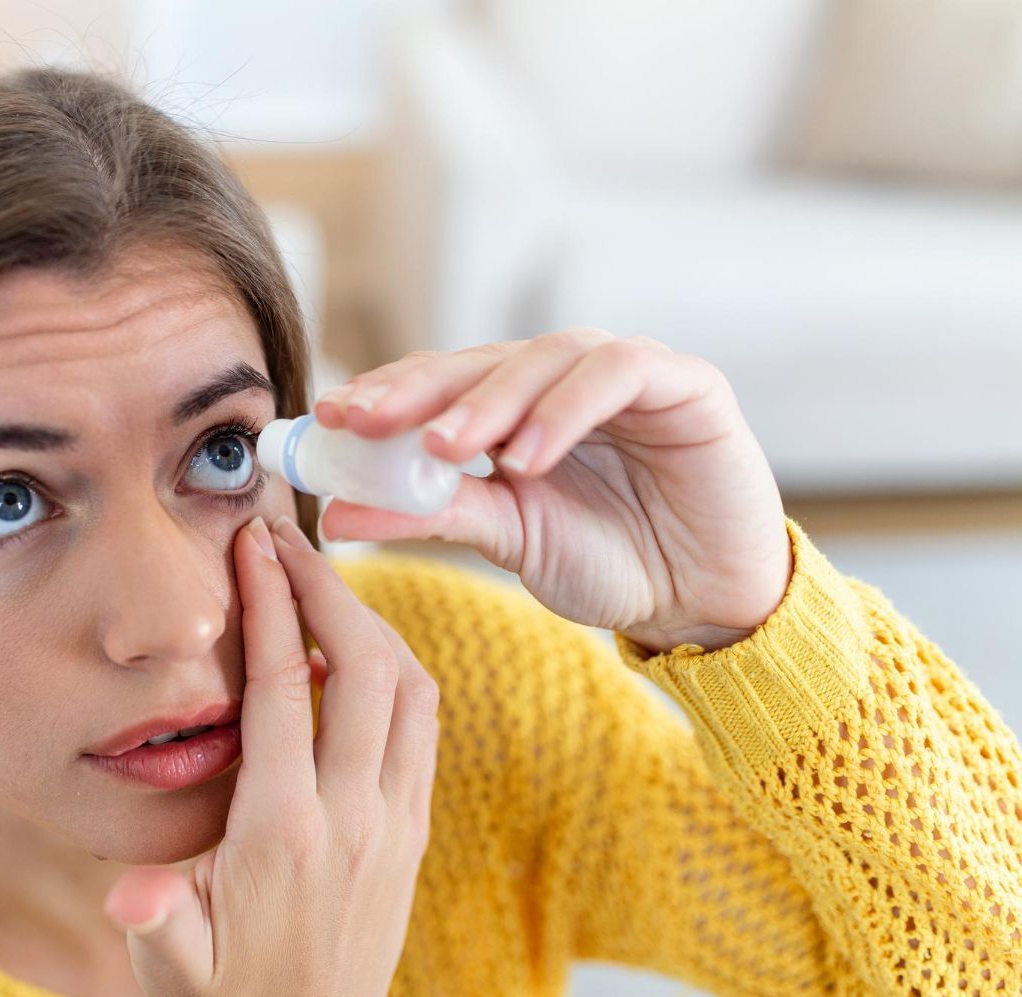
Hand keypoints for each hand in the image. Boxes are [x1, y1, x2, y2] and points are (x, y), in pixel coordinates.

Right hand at [102, 514, 439, 996]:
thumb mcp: (171, 969)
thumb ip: (156, 923)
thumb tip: (131, 895)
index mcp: (283, 832)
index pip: (284, 688)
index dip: (271, 604)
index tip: (254, 545)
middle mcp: (355, 817)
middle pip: (367, 665)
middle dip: (330, 587)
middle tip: (288, 542)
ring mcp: (396, 823)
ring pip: (413, 688)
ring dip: (373, 622)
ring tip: (322, 586)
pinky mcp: (414, 832)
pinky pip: (423, 725)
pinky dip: (397, 669)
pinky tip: (356, 654)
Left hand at [313, 329, 791, 653]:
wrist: (706, 602)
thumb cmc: (610, 561)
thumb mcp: (506, 538)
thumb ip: (428, 515)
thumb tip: (335, 514)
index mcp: (514, 407)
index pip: (438, 382)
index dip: (382, 394)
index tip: (327, 419)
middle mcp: (562, 379)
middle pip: (478, 360)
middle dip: (417, 390)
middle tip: (365, 421)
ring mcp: (623, 373)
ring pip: (542, 358)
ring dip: (488, 402)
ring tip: (444, 449)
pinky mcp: (684, 383)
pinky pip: (618, 374)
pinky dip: (565, 410)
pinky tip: (527, 456)